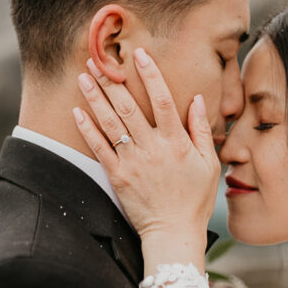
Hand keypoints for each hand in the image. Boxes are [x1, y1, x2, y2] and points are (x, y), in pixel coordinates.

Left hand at [72, 47, 220, 243]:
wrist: (173, 232)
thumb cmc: (195, 200)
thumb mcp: (209, 164)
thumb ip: (201, 130)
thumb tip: (196, 99)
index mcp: (176, 142)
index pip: (163, 100)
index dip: (150, 75)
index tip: (139, 55)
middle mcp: (153, 148)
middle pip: (129, 106)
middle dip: (112, 80)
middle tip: (98, 58)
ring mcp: (133, 161)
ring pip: (111, 123)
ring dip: (95, 97)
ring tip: (83, 76)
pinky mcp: (117, 176)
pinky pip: (99, 148)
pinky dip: (87, 129)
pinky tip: (77, 111)